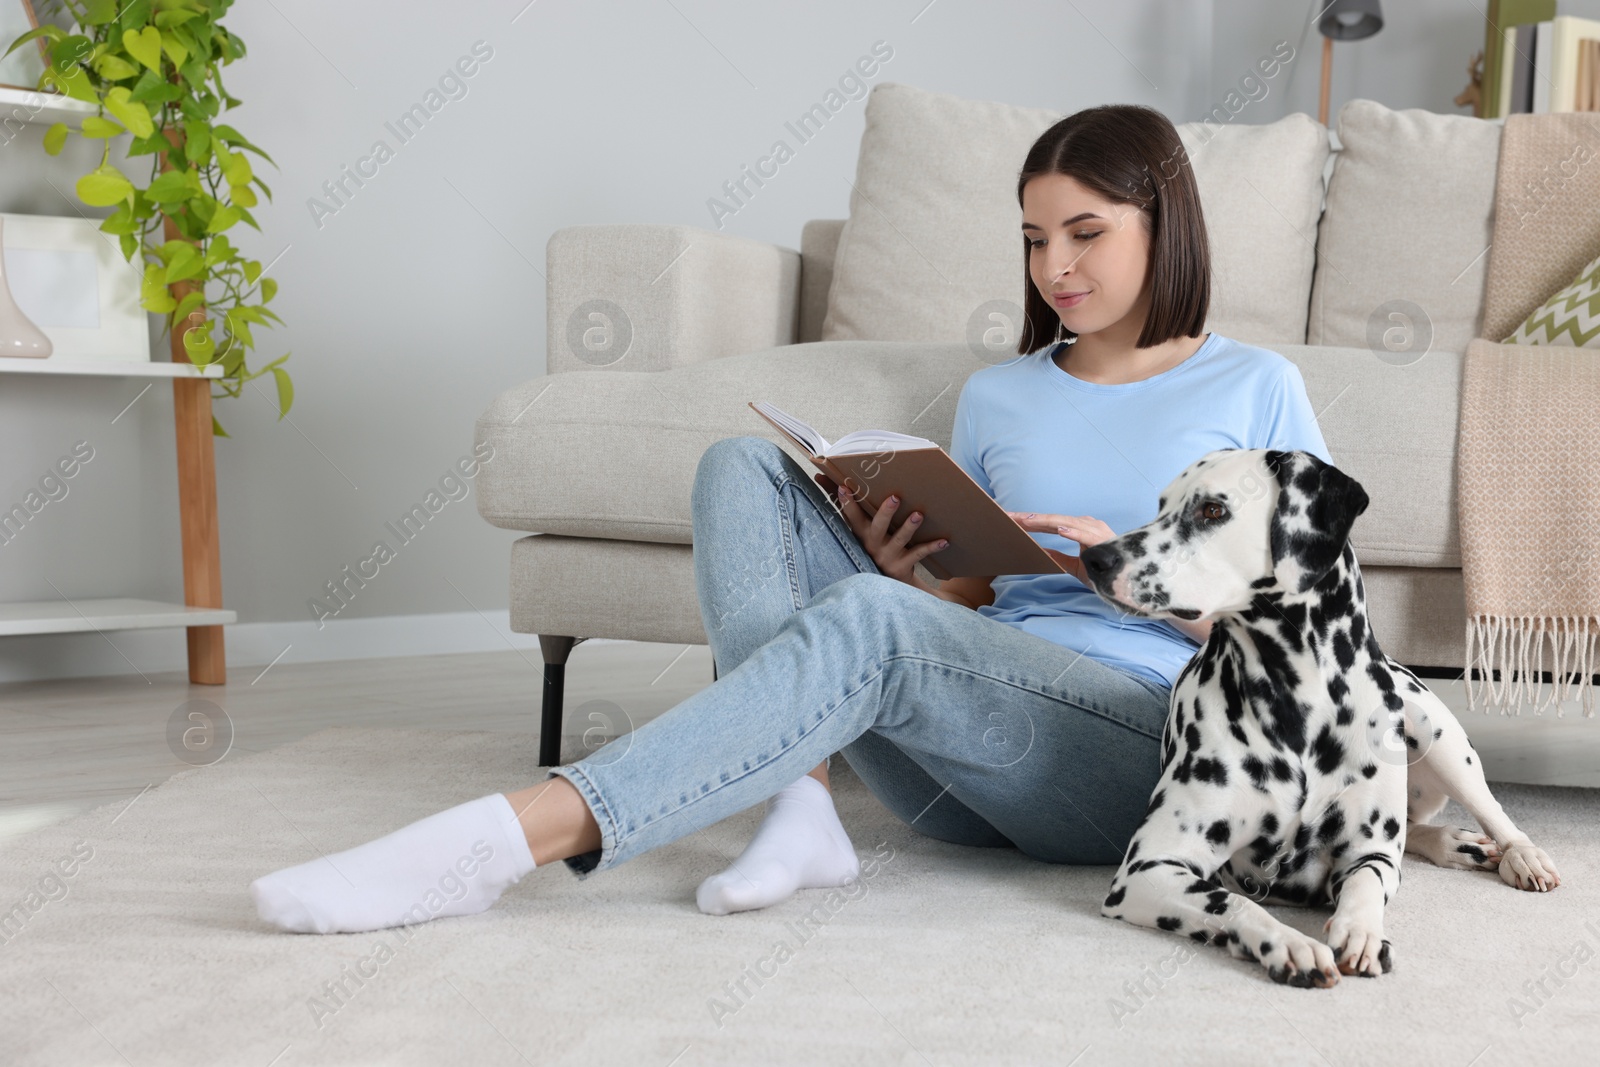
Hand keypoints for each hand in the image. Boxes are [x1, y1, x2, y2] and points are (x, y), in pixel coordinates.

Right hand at [815, 473, 948, 588]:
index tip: (844, 488)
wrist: (890, 582)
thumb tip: (818, 474)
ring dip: (909, 527)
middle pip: (876, 527)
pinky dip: (932, 546)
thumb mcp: (858, 525)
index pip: (850, 516)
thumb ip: (840, 502)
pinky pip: (918, 554)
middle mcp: (871, 545)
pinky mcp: (903, 566)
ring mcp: (887, 556)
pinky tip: (945, 540)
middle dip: (885, 513)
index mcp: (860, 533)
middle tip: (895, 497)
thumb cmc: (873, 543)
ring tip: (918, 514)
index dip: (846, 503)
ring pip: (899, 540)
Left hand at [1007, 510, 1114, 584]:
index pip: (1052, 523)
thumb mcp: (1075, 566)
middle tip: (1009, 516)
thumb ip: (1059, 558)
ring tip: (1026, 520)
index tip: (1011, 520)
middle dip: (1031, 518)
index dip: (1031, 521)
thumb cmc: (1104, 572)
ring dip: (1045, 521)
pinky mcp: (1104, 541)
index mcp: (1082, 529)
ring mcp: (1097, 531)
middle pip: (1054, 520)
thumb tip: (1040, 552)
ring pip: (1066, 523)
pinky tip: (1059, 529)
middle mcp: (1089, 525)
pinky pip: (1086, 535)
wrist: (1128, 583)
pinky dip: (1073, 531)